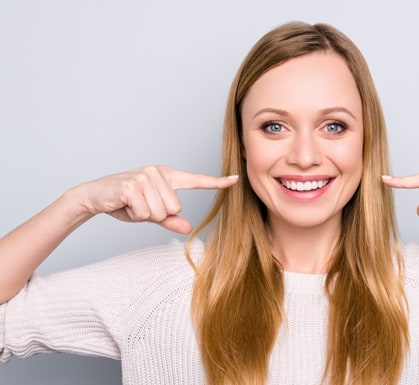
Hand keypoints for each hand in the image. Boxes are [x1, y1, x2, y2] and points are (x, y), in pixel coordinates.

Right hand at [71, 165, 238, 233]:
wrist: (94, 196)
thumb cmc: (124, 203)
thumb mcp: (150, 213)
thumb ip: (170, 219)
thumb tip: (189, 227)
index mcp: (167, 176)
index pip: (196, 181)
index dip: (217, 182)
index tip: (235, 179)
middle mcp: (158, 172)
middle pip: (175, 207)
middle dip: (157, 214)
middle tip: (140, 206)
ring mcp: (145, 176)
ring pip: (161, 211)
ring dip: (145, 214)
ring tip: (132, 204)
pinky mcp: (133, 185)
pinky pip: (146, 212)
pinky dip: (134, 214)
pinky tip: (124, 203)